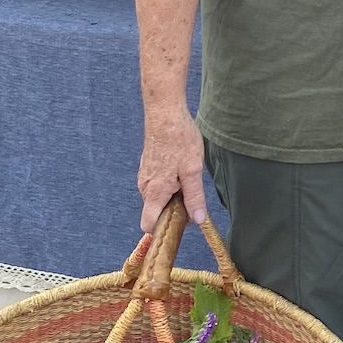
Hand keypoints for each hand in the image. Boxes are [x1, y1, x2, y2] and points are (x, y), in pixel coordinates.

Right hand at [138, 106, 208, 230]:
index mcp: (155, 192)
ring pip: (158, 197)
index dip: (164, 228)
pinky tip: (180, 169)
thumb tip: (197, 220)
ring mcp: (145, 176)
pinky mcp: (148, 168)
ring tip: (187, 178)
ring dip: (173, 195)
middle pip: (156, 212)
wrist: (165, 113)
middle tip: (192, 195)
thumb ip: (194, 198)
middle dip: (173, 210)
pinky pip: (157, 185)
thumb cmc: (179, 140)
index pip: (148, 224)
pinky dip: (169, 184)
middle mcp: (145, 187)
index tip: (181, 223)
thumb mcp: (193, 171)